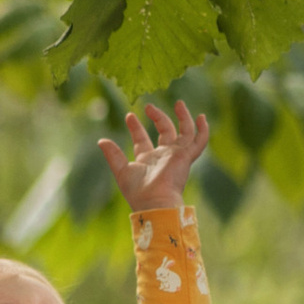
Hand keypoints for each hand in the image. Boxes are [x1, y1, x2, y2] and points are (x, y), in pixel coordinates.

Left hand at [98, 96, 210, 219]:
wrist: (155, 201)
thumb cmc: (138, 191)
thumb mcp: (121, 170)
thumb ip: (113, 154)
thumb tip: (101, 141)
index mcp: (147, 160)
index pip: (142, 139)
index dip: (136, 127)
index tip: (130, 115)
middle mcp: (163, 156)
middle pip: (164, 131)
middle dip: (158, 117)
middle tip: (148, 106)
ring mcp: (176, 155)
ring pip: (184, 132)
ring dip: (183, 117)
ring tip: (178, 102)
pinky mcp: (186, 156)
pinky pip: (199, 141)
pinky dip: (202, 130)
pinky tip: (201, 117)